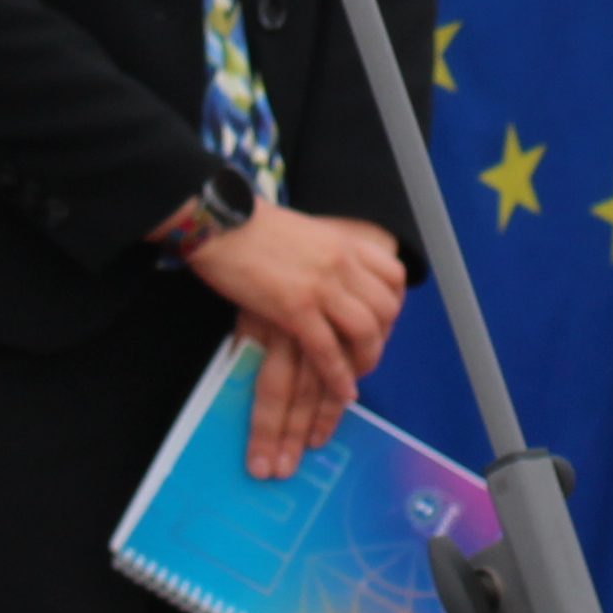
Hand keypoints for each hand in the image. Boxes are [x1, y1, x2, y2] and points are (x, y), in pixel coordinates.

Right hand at [186, 203, 403, 477]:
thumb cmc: (248, 225)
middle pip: (385, 308)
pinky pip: (328, 349)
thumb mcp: (302, 232)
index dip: (394, 304)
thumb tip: (325, 274)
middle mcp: (342, 263)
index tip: (384, 322)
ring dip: (366, 359)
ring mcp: (321, 286)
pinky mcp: (295, 308)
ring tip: (357, 377)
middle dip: (382, 337)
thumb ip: (323, 252)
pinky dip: (339, 374)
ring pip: (364, 331)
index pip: (394, 275)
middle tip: (368, 355)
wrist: (218, 222)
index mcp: (344, 242)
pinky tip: (342, 390)